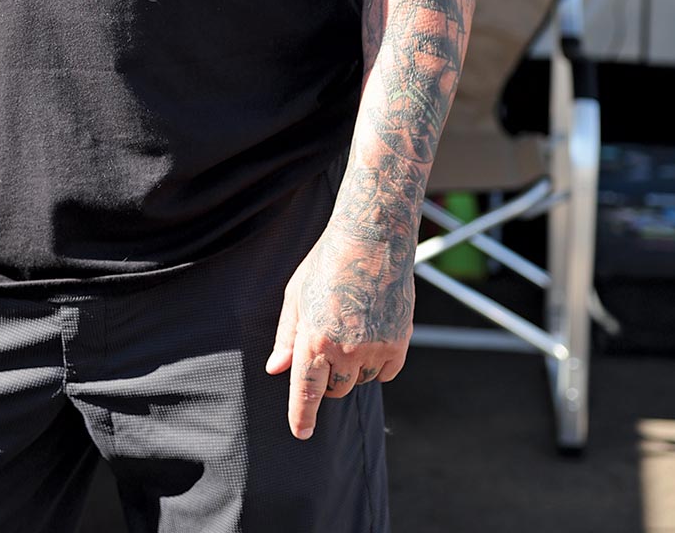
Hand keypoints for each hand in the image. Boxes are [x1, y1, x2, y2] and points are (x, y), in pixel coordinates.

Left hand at [265, 230, 412, 438]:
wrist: (373, 240)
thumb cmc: (327, 263)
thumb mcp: (296, 295)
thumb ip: (286, 336)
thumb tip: (275, 370)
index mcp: (314, 338)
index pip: (305, 393)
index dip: (301, 417)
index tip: (300, 434)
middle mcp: (344, 350)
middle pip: (334, 390)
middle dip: (328, 377)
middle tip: (329, 343)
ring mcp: (374, 349)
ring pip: (359, 380)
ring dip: (353, 367)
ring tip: (352, 326)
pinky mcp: (398, 345)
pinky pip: (384, 373)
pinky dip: (378, 362)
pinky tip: (373, 332)